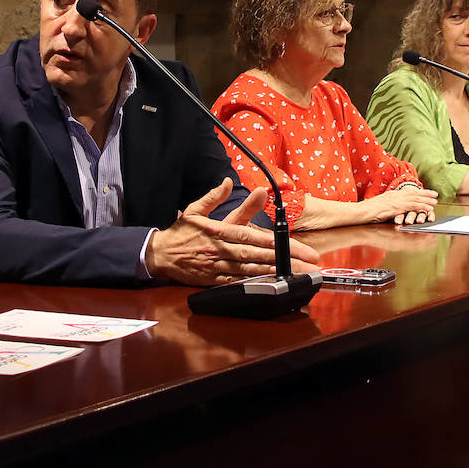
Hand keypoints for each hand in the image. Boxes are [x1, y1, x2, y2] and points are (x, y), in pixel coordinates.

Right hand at [146, 179, 321, 285]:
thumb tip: (229, 182)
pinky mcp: (214, 281)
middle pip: (258, 255)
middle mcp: (222, 250)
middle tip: (310, 263)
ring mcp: (219, 267)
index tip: (295, 245)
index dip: (275, 242)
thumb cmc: (181, 233)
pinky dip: (256, 284)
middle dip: (286, 259)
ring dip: (277, 273)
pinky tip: (272, 285)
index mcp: (219, 231)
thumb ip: (214, 197)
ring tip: (299, 275)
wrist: (159, 255)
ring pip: (252, 271)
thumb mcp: (196, 210)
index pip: (252, 236)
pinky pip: (238, 283)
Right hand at [361, 185, 439, 225]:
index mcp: (391, 194)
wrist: (361, 212)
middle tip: (435, 194)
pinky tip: (429, 208)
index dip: (417, 192)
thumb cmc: (367, 211)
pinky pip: (413, 206)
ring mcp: (396, 200)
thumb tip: (393, 208)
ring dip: (427, 199)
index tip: (425, 192)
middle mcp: (395, 195)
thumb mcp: (379, 206)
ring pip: (416, 198)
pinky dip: (423, 206)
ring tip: (436, 201)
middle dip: (425, 194)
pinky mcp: (397, 207)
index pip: (407, 192)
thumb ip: (388, 206)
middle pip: (413, 193)